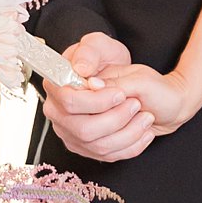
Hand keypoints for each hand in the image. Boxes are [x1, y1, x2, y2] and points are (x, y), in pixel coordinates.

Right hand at [42, 35, 154, 163]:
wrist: (131, 84)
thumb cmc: (113, 63)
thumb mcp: (102, 46)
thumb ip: (90, 51)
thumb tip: (82, 69)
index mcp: (57, 87)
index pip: (68, 102)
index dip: (96, 102)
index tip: (119, 93)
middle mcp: (59, 114)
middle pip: (83, 129)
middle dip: (115, 118)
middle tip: (135, 104)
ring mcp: (72, 135)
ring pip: (99, 146)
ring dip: (128, 132)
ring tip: (145, 116)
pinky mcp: (87, 149)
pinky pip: (110, 156)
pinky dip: (132, 145)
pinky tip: (144, 131)